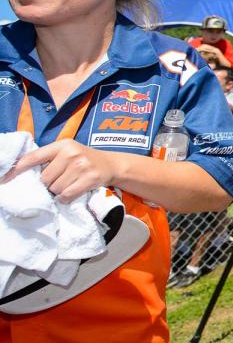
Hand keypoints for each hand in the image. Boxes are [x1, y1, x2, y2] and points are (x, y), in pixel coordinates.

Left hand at [3, 139, 119, 201]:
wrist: (111, 164)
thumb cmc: (83, 159)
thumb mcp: (67, 152)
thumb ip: (48, 158)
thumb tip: (20, 173)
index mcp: (62, 144)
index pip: (34, 157)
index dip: (17, 169)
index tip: (4, 179)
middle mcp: (72, 153)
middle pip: (45, 178)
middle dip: (49, 183)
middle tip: (60, 180)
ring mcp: (82, 166)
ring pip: (55, 188)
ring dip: (58, 191)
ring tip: (69, 184)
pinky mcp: (89, 179)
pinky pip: (66, 195)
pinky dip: (66, 198)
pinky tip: (73, 191)